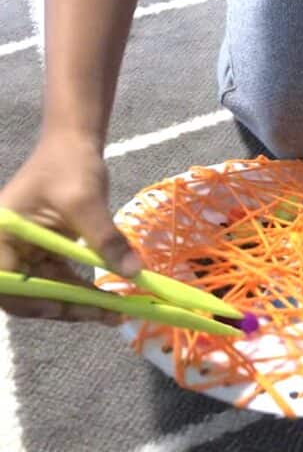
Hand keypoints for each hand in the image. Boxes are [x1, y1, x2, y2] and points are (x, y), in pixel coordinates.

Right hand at [0, 131, 141, 322]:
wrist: (74, 143)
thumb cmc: (70, 165)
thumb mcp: (87, 202)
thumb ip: (106, 239)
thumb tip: (134, 273)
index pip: (8, 283)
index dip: (36, 301)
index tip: (70, 307)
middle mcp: (5, 250)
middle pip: (27, 294)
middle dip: (64, 307)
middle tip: (103, 314)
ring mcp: (24, 254)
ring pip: (46, 291)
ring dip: (77, 303)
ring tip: (113, 311)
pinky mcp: (43, 254)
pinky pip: (59, 280)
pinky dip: (81, 290)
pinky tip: (106, 299)